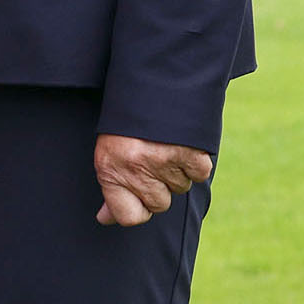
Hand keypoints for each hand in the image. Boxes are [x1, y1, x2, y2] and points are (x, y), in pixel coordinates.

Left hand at [94, 134, 211, 226]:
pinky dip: (195, 162)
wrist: (153, 84)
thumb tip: (105, 219)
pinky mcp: (192, 153)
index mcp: (110, 170)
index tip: (136, 200)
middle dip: (157, 188)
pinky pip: (199, 174)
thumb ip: (111, 187)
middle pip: (158, 204)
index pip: (129, 216)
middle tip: (151, 162)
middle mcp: (137, 170)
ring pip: (180, 189)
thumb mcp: (108, 153)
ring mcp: (165, 162)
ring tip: (164, 148)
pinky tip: (181, 145)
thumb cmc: (126, 123)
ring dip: (176, 173)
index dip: (135, 210)